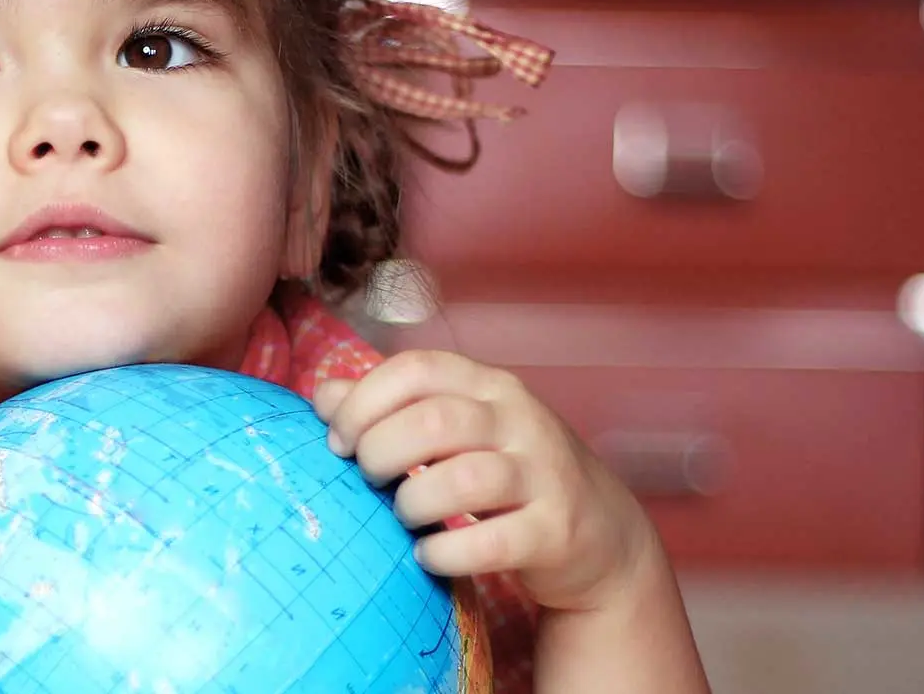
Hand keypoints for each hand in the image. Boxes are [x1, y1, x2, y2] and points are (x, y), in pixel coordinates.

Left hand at [316, 350, 662, 613]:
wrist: (600, 537)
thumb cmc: (506, 475)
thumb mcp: (455, 430)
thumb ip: (390, 408)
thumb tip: (324, 395)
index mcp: (489, 386)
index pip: (416, 369)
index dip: (363, 402)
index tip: (339, 442)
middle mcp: (521, 421)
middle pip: (434, 422)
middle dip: (381, 452)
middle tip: (368, 479)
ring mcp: (545, 476)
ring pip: (464, 479)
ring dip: (413, 503)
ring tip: (402, 515)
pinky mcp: (556, 532)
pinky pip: (490, 543)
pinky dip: (445, 552)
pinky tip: (427, 554)